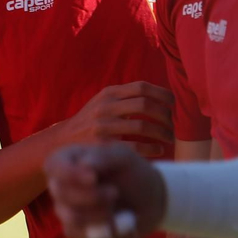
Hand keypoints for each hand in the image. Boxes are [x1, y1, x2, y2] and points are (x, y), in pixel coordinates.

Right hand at [44, 142, 166, 237]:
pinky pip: (79, 234)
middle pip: (60, 192)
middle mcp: (61, 184)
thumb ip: (103, 155)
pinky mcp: (74, 230)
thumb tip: (83, 164)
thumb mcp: (124, 157)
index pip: (53, 165)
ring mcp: (65, 209)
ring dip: (99, 214)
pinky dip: (102, 230)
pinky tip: (116, 224)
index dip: (69, 173)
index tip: (94, 178)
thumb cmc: (133, 173)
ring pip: (70, 216)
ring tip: (118, 210)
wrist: (149, 202)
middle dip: (92, 196)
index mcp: (68, 160)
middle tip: (115, 193)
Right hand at [57, 81, 174, 156]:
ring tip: (169, 138)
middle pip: (145, 105)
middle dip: (165, 115)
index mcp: (109, 93)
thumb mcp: (104, 102)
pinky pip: (136, 146)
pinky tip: (159, 150)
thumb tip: (160, 96)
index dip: (162, 94)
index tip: (173, 103)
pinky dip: (152, 148)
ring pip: (143, 125)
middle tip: (172, 124)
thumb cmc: (92, 121)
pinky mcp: (103, 145)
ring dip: (163, 133)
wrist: (64, 139)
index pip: (142, 87)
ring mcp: (103, 126)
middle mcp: (106, 106)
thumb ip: (126, 97)